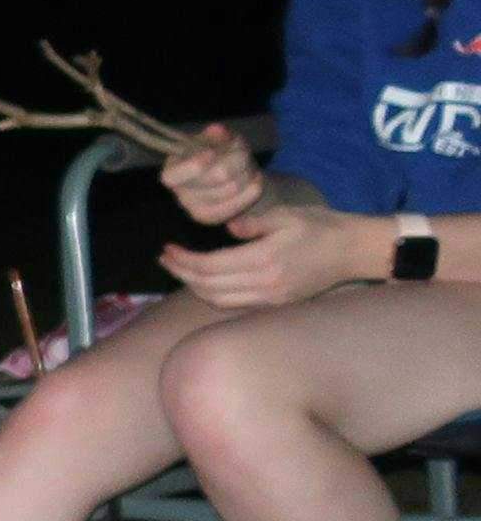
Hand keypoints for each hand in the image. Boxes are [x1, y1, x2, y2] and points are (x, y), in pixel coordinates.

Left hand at [155, 205, 384, 309]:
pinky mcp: (276, 304)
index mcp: (264, 260)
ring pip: (218, 301)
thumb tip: (227, 228)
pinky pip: (235, 305)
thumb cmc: (321, 227)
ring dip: (194, 287)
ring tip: (180, 269)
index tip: (168, 249)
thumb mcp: (285, 215)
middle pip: (207, 287)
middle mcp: (265, 284)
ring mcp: (271, 298)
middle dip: (181, 274)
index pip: (209, 266)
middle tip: (165, 259)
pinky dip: (213, 295)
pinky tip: (205, 281)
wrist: (354, 251)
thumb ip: (251, 223)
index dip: (183, 260)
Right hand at [158, 122, 265, 226]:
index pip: (173, 176)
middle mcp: (179, 191)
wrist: (233, 177)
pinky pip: (236, 205)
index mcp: (172, 170)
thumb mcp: (219, 138)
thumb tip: (217, 130)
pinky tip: (256, 181)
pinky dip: (251, 191)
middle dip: (236, 160)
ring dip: (246, 173)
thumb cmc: (221, 154)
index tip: (212, 153)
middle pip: (217, 175)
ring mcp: (193, 208)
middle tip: (242, 154)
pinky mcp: (210, 218)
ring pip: (232, 188)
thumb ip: (217, 134)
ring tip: (248, 167)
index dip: (195, 165)